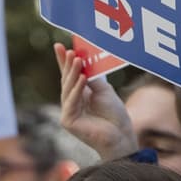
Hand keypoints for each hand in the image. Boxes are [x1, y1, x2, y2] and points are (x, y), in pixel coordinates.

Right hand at [54, 42, 137, 159]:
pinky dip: (77, 89)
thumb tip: (81, 61)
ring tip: (77, 60)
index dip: (64, 61)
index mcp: (80, 94)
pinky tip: (82, 78)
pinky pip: (72, 101)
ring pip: (68, 89)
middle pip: (67, 80)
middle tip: (68, 50)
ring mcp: (68, 112)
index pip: (70, 75)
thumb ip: (92, 78)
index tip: (60, 45)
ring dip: (73, 74)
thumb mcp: (104, 90)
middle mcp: (71, 102)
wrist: (120, 135)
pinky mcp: (68, 121)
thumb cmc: (114, 115)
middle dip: (67, 64)